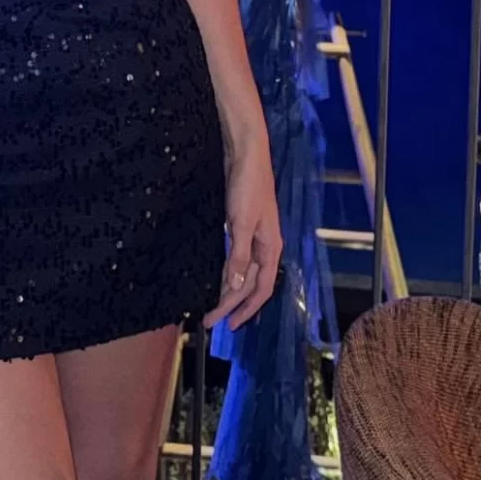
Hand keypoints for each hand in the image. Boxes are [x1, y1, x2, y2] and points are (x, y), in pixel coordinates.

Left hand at [203, 133, 281, 331]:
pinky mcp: (242, 225)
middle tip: (210, 320)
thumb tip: (235, 286)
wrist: (246, 154)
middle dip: (232, 304)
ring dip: (229, 289)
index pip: (261, 290)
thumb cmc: (247, 187)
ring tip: (213, 305)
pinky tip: (218, 276)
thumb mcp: (242, 223)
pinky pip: (236, 257)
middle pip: (250, 284)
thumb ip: (239, 255)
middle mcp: (265, 246)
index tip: (227, 325)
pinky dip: (228, 270)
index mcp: (270, 248)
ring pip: (243, 272)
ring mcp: (254, 235)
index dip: (246, 309)